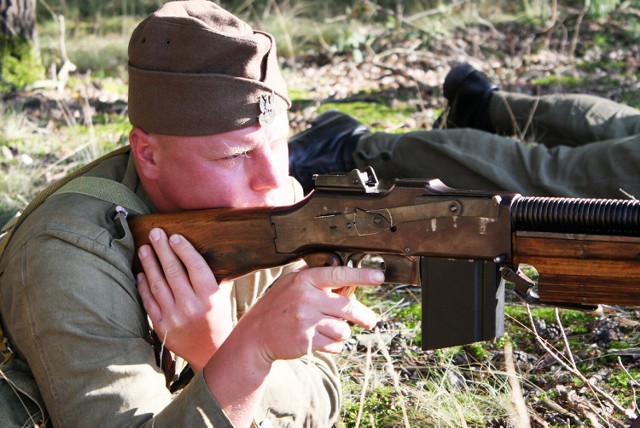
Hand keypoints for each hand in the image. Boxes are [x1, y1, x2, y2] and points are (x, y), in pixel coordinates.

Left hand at [136, 228, 232, 370]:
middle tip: (155, 233)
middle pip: (174, 271)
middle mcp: (191, 306)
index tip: (174, 236)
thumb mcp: (222, 297)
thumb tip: (195, 253)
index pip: (195, 267)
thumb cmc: (218, 319)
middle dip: (162, 249)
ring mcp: (174, 317)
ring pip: (158, 284)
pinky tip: (141, 273)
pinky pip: (149, 302)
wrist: (211, 353)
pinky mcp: (162, 327)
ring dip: (150, 264)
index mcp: (210, 297)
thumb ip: (210, 278)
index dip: (184, 250)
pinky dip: (143, 286)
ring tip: (144, 248)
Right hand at [231, 265, 381, 363]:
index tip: (379, 276)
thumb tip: (350, 281)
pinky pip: (335, 345)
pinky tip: (324, 340)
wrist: (257, 334)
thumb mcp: (293, 284)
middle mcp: (306, 299)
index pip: (338, 274)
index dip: (361, 275)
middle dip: (365, 316)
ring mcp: (306, 321)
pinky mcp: (307, 341)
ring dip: (343, 332)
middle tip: (370, 320)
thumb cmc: (279, 306)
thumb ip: (318, 280)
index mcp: (305, 280)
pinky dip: (335, 345)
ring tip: (332, 330)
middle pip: (349, 307)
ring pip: (344, 329)